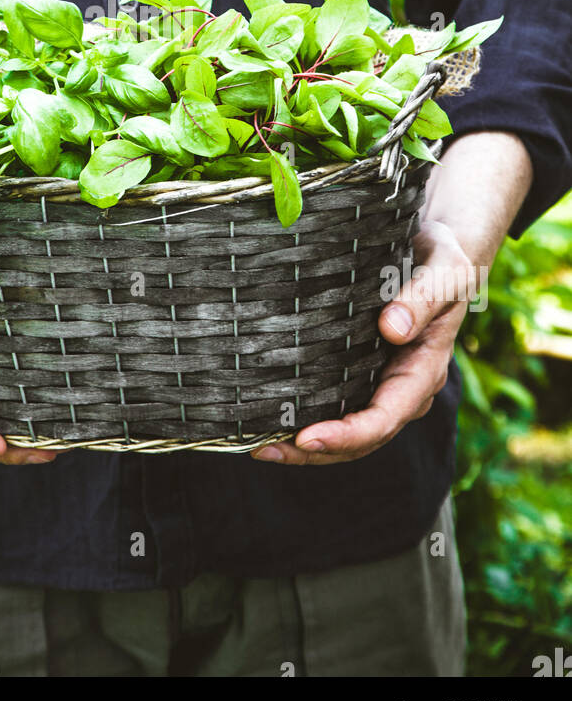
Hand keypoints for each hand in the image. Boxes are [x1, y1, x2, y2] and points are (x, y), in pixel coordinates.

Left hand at [251, 220, 477, 465]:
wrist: (438, 250)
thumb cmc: (443, 258)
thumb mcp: (445, 270)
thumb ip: (424, 298)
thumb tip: (392, 329)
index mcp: (423, 372)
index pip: (384, 419)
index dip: (346, 435)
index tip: (307, 437)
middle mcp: (402, 388)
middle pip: (359, 439)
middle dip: (313, 451)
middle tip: (262, 450)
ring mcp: (381, 383)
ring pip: (344, 430)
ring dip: (303, 445)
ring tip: (256, 446)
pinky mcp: (360, 370)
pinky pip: (334, 405)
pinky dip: (304, 416)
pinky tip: (269, 417)